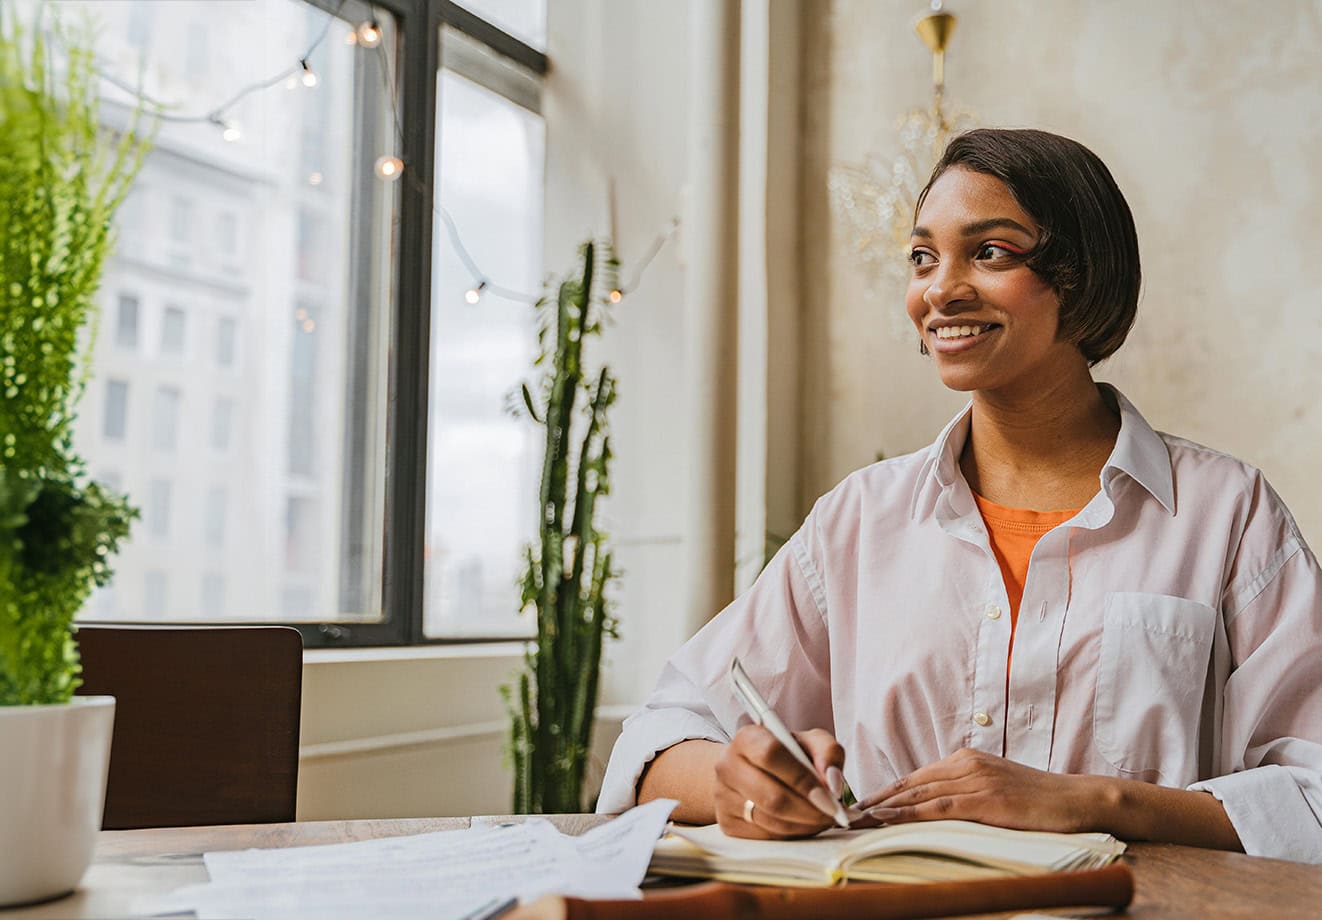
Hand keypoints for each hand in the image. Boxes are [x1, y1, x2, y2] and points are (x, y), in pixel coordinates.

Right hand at [713, 725, 845, 838]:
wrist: (752, 771)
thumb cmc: (787, 755)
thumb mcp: (810, 743)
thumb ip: (829, 753)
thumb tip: (833, 785)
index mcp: (747, 738)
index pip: (771, 755)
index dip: (802, 779)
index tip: (829, 797)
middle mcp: (727, 765)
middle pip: (771, 796)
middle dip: (810, 811)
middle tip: (834, 815)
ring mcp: (723, 797)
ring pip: (770, 821)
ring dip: (805, 825)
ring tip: (823, 819)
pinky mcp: (726, 823)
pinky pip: (766, 836)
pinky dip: (792, 834)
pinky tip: (804, 824)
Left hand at [859, 748, 1100, 833]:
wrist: (1077, 800)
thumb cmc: (1038, 800)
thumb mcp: (995, 788)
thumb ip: (966, 791)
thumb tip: (934, 807)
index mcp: (966, 759)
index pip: (916, 776)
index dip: (886, 791)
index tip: (860, 803)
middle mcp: (966, 764)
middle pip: (910, 783)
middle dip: (876, 798)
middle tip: (847, 812)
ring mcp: (976, 780)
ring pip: (918, 794)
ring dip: (884, 807)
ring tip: (858, 818)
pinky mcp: (986, 800)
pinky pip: (938, 806)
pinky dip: (909, 813)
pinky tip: (888, 819)